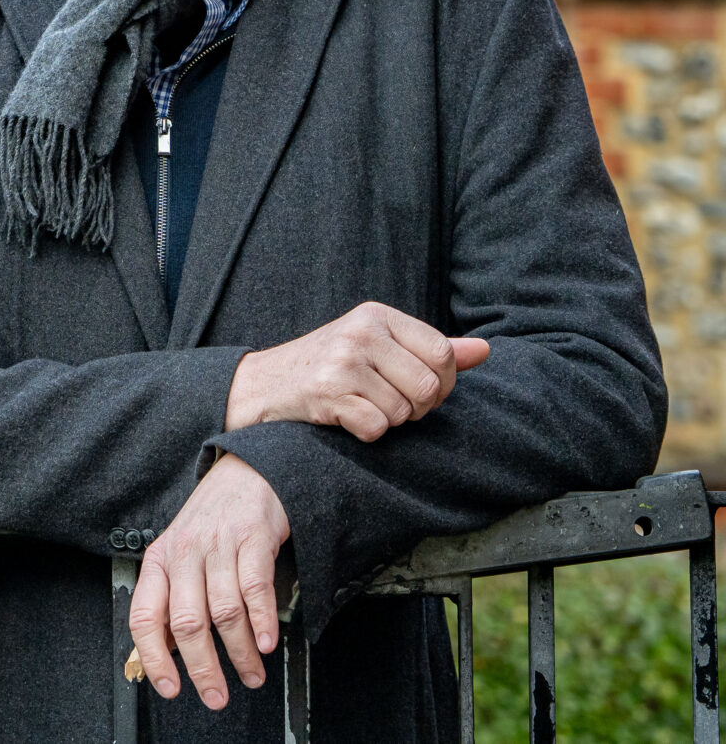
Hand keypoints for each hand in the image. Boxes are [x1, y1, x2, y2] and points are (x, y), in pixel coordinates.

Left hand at [129, 455, 290, 709]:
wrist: (245, 473)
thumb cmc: (211, 523)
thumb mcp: (180, 557)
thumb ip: (172, 600)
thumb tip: (165, 653)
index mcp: (159, 561)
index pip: (145, 616)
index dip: (154, 656)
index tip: (169, 688)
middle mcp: (184, 553)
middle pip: (187, 622)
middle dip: (202, 668)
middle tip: (216, 697)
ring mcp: (218, 545)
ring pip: (223, 612)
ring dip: (239, 654)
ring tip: (251, 676)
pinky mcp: (252, 538)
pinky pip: (255, 587)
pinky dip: (261, 621)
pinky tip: (266, 644)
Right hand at [226, 302, 489, 441]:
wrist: (263, 384)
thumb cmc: (328, 366)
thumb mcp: (378, 346)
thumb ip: (430, 349)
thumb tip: (485, 350)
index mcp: (377, 315)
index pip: (443, 353)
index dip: (441, 382)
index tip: (417, 389)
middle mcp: (360, 332)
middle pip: (429, 387)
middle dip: (417, 408)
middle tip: (390, 404)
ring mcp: (342, 361)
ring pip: (404, 412)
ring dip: (388, 421)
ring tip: (362, 406)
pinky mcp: (327, 392)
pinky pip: (377, 428)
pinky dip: (366, 433)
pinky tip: (346, 418)